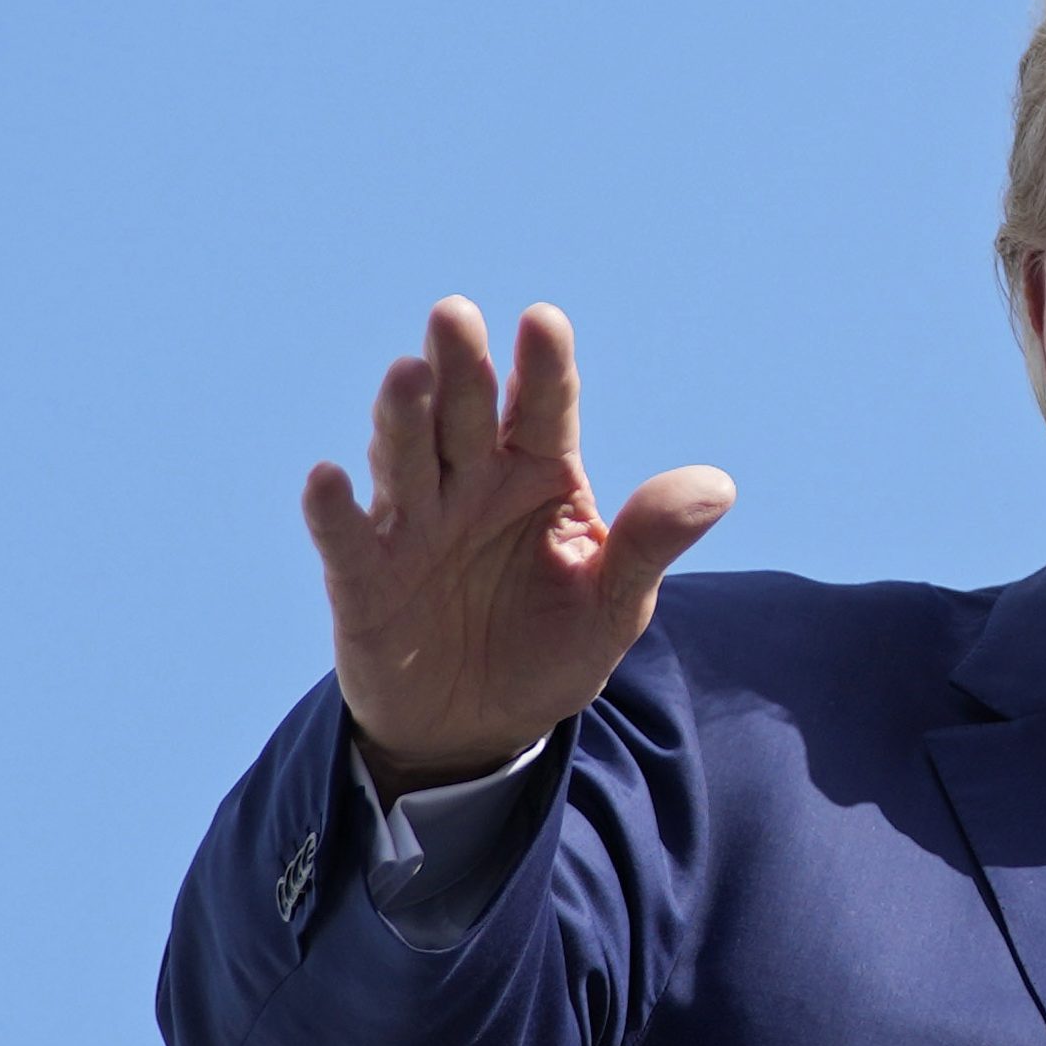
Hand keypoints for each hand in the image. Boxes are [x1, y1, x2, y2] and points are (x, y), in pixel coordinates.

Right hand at [304, 296, 733, 795]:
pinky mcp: (363, 578)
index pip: (542, 409)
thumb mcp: (614, 605)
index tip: (544, 322)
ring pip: (405, 458)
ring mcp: (413, 525)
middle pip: (464, 413)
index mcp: (537, 474)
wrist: (481, 730)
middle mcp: (470, 483)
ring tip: (408, 375)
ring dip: (402, 417)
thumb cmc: (552, 649)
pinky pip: (346, 538)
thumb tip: (718, 486)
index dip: (542, 367)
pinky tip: (327, 478)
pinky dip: (333, 510)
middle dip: (460, 366)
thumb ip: (650, 543)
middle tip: (455, 315)